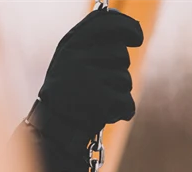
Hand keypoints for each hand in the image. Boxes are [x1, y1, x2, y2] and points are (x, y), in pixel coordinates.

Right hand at [31, 8, 143, 145]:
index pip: (105, 20)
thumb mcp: (75, 62)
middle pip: (121, 55)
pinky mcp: (96, 99)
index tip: (137, 38)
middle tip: (101, 85)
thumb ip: (96, 43)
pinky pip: (127, 102)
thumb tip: (131, 29)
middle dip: (119, 71)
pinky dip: (123, 112)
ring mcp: (83, 76)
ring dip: (120, 94)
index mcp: (70, 43)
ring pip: (126, 80)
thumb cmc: (70, 95)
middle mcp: (74, 55)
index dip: (127, 27)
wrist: (53, 131)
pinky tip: (106, 115)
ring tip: (98, 102)